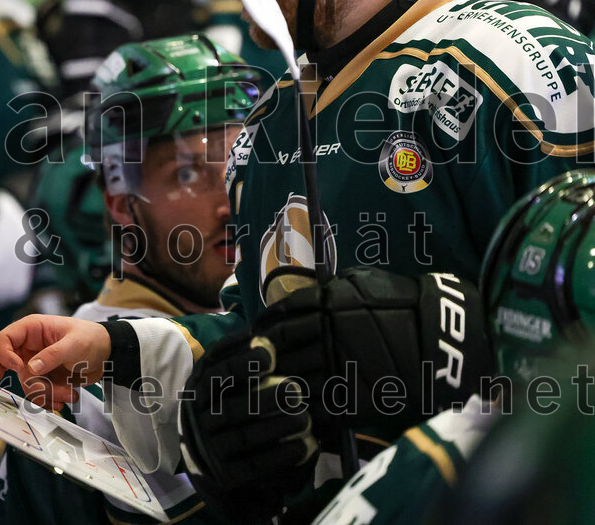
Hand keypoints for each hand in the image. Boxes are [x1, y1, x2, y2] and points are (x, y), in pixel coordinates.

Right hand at [0, 315, 111, 408]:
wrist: (108, 354)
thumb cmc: (92, 338)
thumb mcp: (74, 343)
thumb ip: (52, 355)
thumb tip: (30, 368)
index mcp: (32, 329)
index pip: (4, 339)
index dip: (3, 354)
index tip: (16, 367)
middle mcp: (29, 346)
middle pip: (2, 362)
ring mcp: (35, 364)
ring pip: (26, 384)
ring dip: (46, 394)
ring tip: (69, 395)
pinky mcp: (44, 379)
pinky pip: (37, 394)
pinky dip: (50, 400)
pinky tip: (66, 399)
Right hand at [179, 331, 317, 522]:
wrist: (206, 453)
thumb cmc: (223, 401)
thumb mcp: (220, 376)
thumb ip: (236, 356)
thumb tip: (264, 332)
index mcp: (199, 388)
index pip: (217, 374)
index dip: (242, 363)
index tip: (270, 353)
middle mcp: (201, 418)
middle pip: (233, 407)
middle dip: (266, 397)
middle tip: (295, 388)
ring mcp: (211, 448)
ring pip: (244, 437)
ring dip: (277, 427)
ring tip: (305, 417)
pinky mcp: (226, 474)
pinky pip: (254, 466)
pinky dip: (280, 456)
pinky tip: (305, 446)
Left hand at [254, 268, 493, 437]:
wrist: (443, 336)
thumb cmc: (400, 303)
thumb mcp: (359, 283)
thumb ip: (325, 292)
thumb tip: (292, 303)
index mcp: (325, 304)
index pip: (278, 318)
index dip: (263, 330)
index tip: (255, 337)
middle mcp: (326, 334)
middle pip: (278, 351)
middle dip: (262, 361)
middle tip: (250, 369)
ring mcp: (339, 368)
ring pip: (291, 381)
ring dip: (275, 388)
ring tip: (266, 393)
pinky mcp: (354, 399)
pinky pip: (316, 410)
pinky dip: (301, 412)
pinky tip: (294, 412)